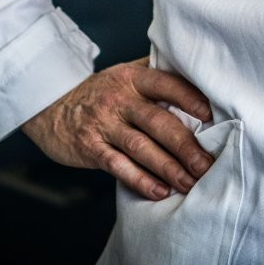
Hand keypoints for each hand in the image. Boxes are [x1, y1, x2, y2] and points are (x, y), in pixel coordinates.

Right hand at [22, 59, 215, 199]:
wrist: (50, 106)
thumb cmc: (101, 91)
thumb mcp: (125, 73)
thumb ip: (157, 73)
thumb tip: (199, 74)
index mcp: (133, 77)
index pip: (166, 84)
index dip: (190, 98)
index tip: (213, 116)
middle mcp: (119, 100)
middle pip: (158, 122)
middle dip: (186, 146)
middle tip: (207, 164)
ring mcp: (104, 125)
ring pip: (141, 147)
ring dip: (168, 167)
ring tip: (190, 183)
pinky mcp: (91, 148)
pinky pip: (119, 166)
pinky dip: (140, 180)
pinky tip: (160, 191)